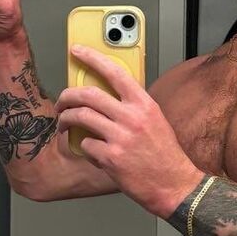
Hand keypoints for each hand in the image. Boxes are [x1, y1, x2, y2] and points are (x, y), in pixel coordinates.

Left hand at [55, 45, 202, 217]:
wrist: (175, 185)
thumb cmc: (165, 155)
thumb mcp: (154, 121)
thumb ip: (133, 107)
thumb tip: (107, 96)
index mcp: (144, 104)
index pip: (115, 73)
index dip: (92, 58)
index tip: (77, 50)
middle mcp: (132, 117)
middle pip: (89, 95)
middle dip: (68, 95)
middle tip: (61, 101)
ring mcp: (120, 137)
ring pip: (80, 117)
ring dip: (66, 119)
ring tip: (63, 123)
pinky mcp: (111, 158)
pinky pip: (85, 145)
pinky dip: (82, 147)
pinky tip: (90, 151)